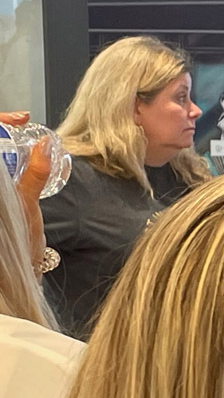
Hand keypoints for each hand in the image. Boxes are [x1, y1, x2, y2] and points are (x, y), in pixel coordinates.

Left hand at [0, 111, 50, 273]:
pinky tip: (18, 160)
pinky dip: (6, 160)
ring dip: (5, 145)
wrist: (10, 278)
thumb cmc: (14, 248)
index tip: (21, 119)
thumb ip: (35, 174)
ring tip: (22, 141)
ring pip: (0, 160)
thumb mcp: (26, 208)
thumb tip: (44, 144)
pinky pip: (3, 172)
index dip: (0, 122)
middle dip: (3, 132)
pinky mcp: (1, 199)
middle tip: (22, 126)